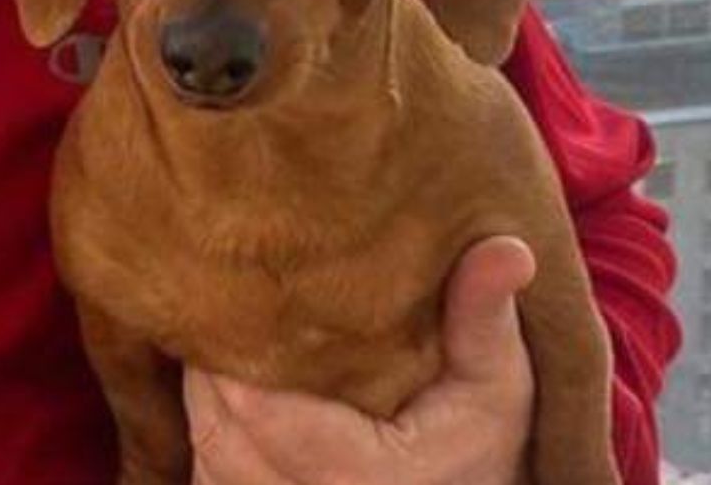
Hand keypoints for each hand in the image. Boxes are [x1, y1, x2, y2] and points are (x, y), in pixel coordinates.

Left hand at [184, 237, 537, 484]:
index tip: (244, 280)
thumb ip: (485, 319)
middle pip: (215, 421)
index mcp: (355, 477)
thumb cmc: (482, 446)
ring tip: (227, 328)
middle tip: (226, 290)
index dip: (234, 343)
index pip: (252, 407)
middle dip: (213, 356)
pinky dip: (211, 423)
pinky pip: (204, 468)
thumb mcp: (498, 387)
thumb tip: (508, 249)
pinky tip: (232, 379)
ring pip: (203, 444)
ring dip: (207, 388)